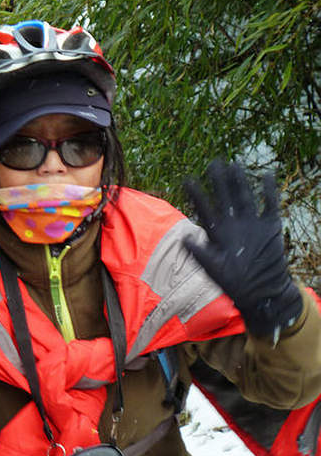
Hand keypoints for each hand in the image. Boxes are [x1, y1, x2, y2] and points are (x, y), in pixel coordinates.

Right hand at [182, 160, 302, 341]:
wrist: (264, 292)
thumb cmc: (234, 281)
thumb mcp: (210, 269)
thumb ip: (198, 252)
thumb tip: (183, 237)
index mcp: (219, 235)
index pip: (204, 210)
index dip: (196, 194)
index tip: (188, 180)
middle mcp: (236, 225)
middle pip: (225, 197)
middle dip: (218, 179)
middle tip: (214, 163)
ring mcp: (254, 224)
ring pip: (245, 196)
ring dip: (239, 180)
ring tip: (234, 163)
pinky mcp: (271, 227)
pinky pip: (271, 204)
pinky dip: (270, 189)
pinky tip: (268, 174)